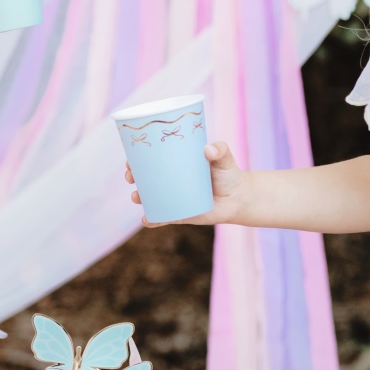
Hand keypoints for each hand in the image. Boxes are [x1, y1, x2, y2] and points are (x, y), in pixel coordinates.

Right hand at [125, 139, 243, 225]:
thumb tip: (208, 149)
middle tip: (130, 176)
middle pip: (146, 178)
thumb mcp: (224, 159)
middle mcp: (171, 181)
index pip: (152, 159)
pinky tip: (146, 220)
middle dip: (133, 176)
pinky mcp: (180, 214)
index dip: (137, 158)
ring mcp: (174, 198)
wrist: (238, 199)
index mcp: (176, 164)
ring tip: (137, 197)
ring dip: (139, 197)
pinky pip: (162, 218)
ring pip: (150, 198)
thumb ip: (220, 151)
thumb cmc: (228, 174)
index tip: (131, 159)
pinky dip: (152, 220)